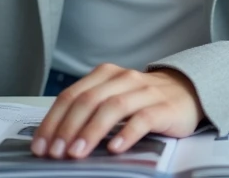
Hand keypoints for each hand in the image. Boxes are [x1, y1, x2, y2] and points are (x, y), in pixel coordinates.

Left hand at [30, 64, 202, 158]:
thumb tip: (55, 138)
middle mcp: (123, 78)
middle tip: (56, 152)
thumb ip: (89, 110)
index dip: (53, 121)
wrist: (188, 91)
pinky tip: (115, 148)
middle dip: (68, 128)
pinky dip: (126, 133)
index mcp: (104, 75)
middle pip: (89, 100)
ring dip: (92, 131)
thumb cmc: (143, 100)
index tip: (40, 145)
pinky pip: (143, 119)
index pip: (71, 95)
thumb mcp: (113, 98)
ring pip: (113, 107)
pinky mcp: (164, 107)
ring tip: (78, 153)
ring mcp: (144, 91)